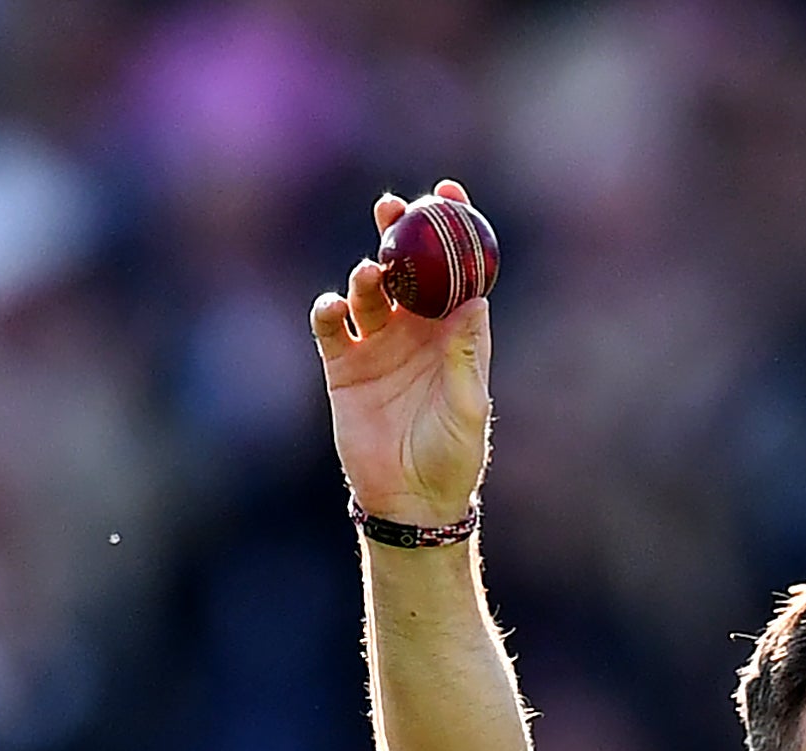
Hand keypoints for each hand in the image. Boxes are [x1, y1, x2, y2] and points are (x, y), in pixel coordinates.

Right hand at [310, 179, 491, 529]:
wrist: (412, 499)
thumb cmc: (453, 457)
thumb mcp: (469, 407)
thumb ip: (467, 355)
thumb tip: (476, 300)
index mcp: (454, 335)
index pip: (455, 272)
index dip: (453, 231)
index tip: (450, 194)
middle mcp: (415, 332)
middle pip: (405, 269)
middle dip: (399, 234)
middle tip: (395, 209)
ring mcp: (377, 345)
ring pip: (367, 290)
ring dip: (366, 274)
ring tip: (371, 272)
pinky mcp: (343, 367)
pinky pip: (330, 328)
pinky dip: (328, 310)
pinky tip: (335, 307)